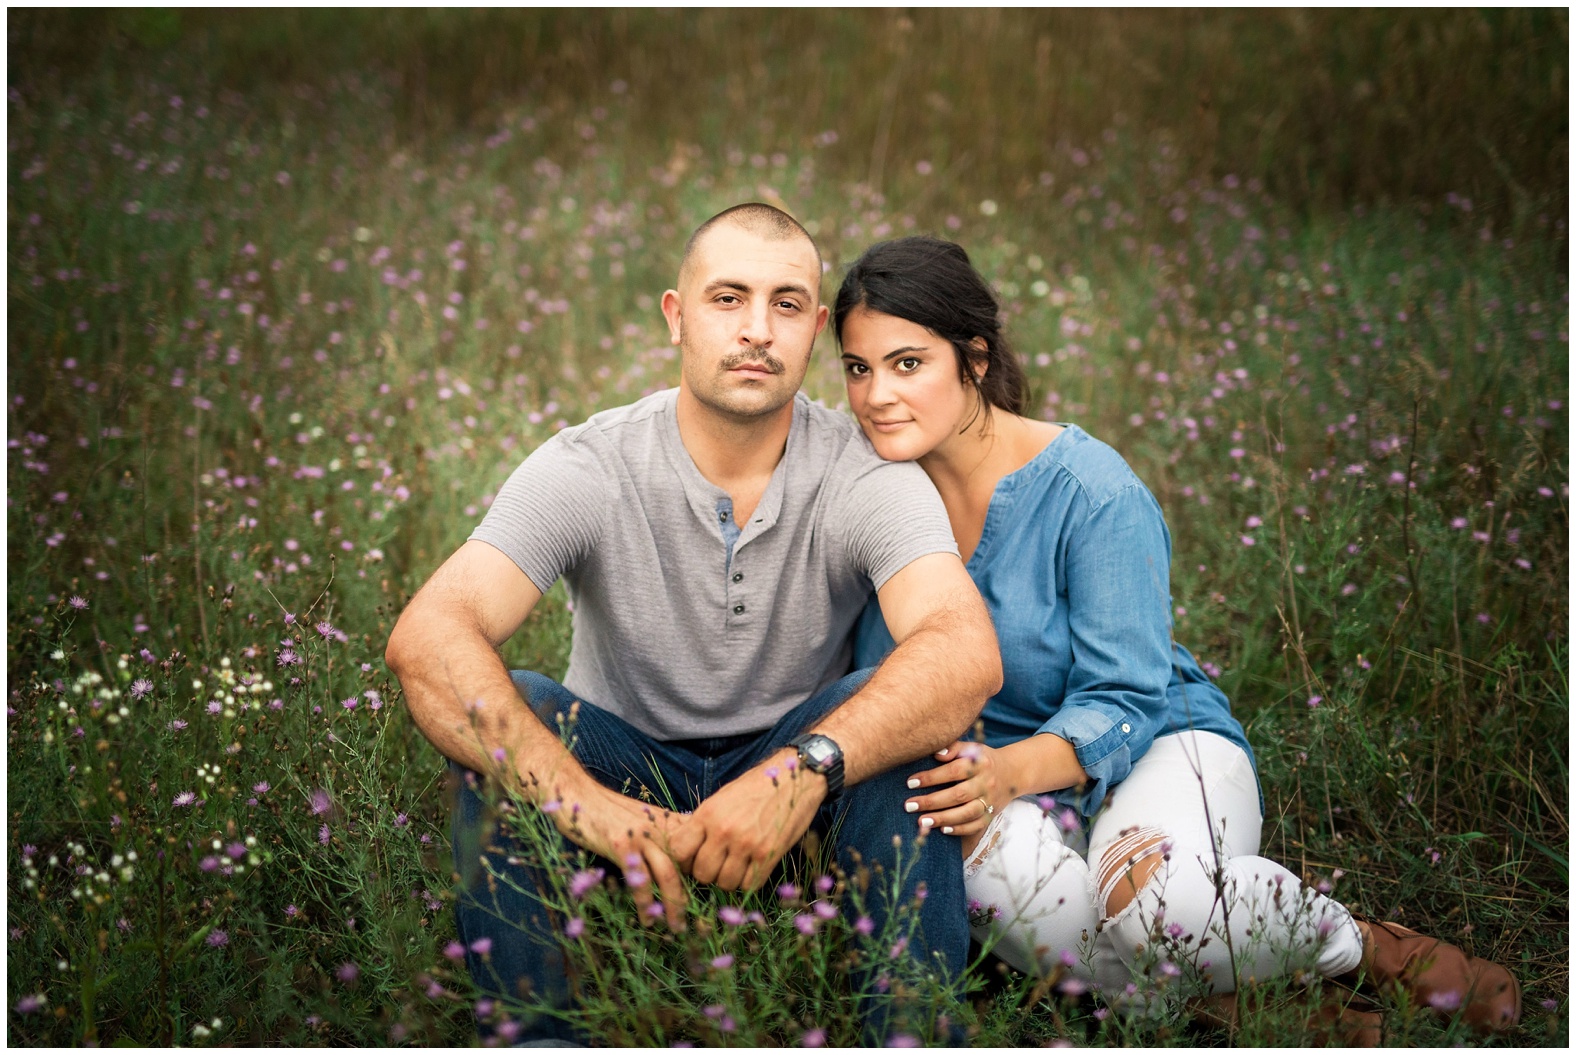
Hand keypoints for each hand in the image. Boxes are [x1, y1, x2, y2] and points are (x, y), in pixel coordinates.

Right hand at [552, 775, 690, 929]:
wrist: (578, 794)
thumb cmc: (609, 812)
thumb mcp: (643, 819)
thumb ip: (663, 836)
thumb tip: (682, 865)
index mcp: (669, 821)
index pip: (698, 850)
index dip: (705, 876)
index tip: (709, 901)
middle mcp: (660, 827)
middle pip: (688, 865)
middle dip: (695, 896)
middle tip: (699, 922)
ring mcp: (641, 836)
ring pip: (669, 875)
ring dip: (674, 905)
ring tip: (676, 927)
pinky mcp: (621, 845)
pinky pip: (639, 880)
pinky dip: (646, 903)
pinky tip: (646, 919)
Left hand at [669, 748, 825, 891]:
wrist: (794, 778)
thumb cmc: (755, 786)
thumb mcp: (721, 798)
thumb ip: (703, 824)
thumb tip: (685, 851)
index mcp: (707, 814)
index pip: (678, 851)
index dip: (683, 861)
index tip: (691, 860)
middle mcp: (724, 831)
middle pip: (702, 874)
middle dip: (707, 873)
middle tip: (716, 865)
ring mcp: (747, 845)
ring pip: (724, 884)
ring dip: (728, 879)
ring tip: (734, 866)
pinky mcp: (768, 855)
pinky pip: (749, 885)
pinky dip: (748, 881)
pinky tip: (751, 868)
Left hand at [903, 740, 1015, 852]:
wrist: (1012, 773)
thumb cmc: (982, 759)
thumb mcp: (972, 747)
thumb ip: (954, 748)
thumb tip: (936, 752)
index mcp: (980, 763)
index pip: (954, 771)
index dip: (932, 777)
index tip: (910, 783)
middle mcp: (986, 783)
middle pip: (958, 795)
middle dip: (932, 801)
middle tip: (909, 805)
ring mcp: (990, 801)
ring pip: (967, 813)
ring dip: (943, 818)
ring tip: (921, 821)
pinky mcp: (992, 815)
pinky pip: (976, 825)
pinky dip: (960, 829)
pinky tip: (942, 829)